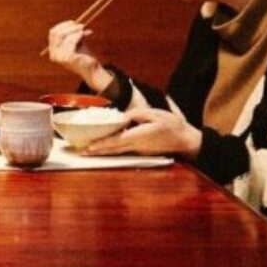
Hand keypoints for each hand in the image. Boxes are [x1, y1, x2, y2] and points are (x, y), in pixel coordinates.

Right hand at [47, 20, 111, 90]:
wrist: (91, 69)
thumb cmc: (83, 55)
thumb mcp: (75, 42)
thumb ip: (72, 33)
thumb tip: (75, 22)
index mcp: (53, 51)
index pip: (52, 33)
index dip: (62, 25)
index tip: (73, 22)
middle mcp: (54, 55)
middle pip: (57, 33)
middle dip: (69, 27)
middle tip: (81, 25)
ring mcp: (60, 57)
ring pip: (65, 36)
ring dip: (76, 31)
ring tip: (85, 31)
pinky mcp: (68, 57)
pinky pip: (71, 40)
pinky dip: (78, 35)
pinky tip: (85, 34)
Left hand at [83, 107, 201, 159]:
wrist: (186, 140)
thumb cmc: (172, 125)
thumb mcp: (155, 114)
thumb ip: (137, 115)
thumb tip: (122, 118)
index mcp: (138, 136)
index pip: (116, 141)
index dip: (102, 145)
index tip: (89, 148)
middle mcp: (136, 146)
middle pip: (113, 150)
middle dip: (97, 151)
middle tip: (81, 153)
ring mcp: (139, 150)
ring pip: (117, 151)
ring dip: (103, 151)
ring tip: (88, 150)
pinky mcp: (141, 151)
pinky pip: (123, 150)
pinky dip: (112, 149)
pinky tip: (105, 146)